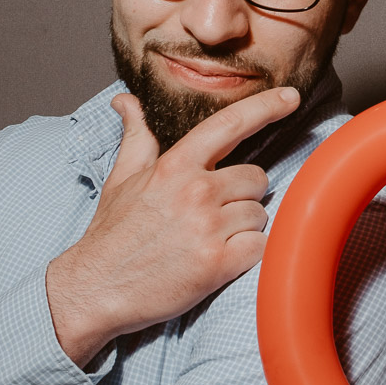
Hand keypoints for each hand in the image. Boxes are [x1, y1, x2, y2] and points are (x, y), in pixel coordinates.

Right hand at [46, 87, 299, 364]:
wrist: (95, 287)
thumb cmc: (113, 234)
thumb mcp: (121, 179)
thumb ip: (136, 137)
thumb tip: (126, 101)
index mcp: (174, 166)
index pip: (229, 125)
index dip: (265, 106)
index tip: (290, 96)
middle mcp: (195, 191)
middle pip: (256, 179)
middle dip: (242, 197)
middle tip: (211, 216)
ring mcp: (208, 227)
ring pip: (260, 215)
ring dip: (243, 229)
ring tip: (208, 241)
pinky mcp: (218, 264)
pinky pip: (262, 246)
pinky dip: (249, 255)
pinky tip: (220, 260)